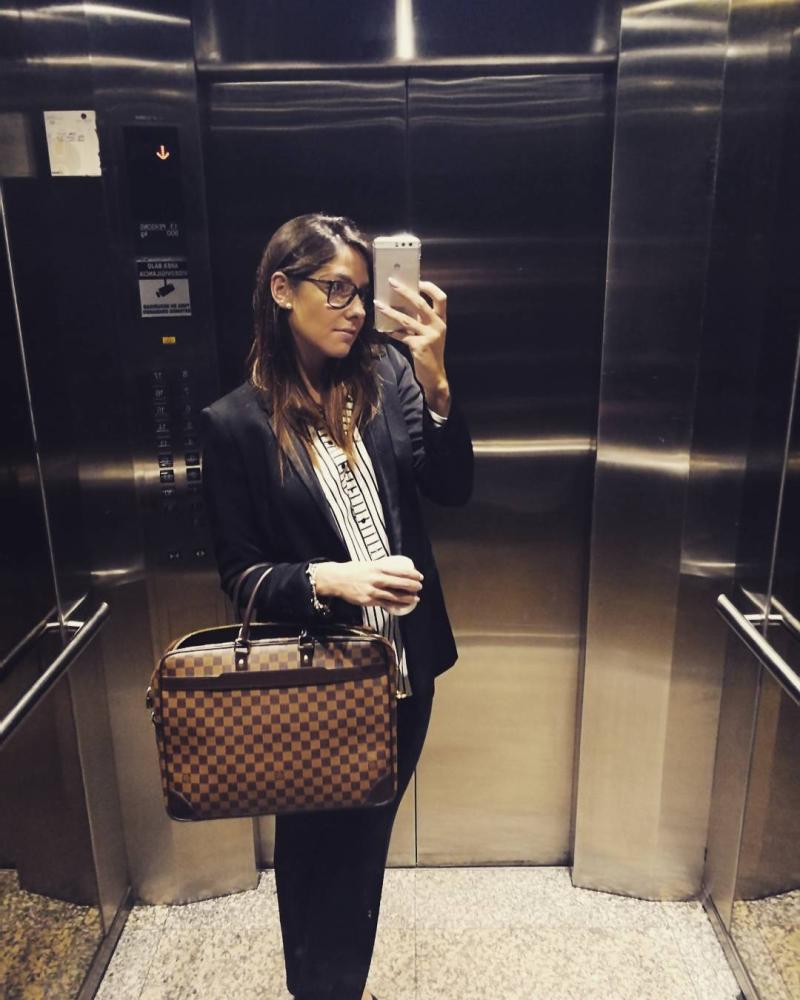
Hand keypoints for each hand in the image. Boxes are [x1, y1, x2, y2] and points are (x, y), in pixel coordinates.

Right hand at [314, 557, 422, 612]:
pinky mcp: (369, 600)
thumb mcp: (368, 564)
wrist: (337, 579)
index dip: (412, 574)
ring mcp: (373, 591)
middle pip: (400, 583)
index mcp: (378, 567)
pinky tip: (402, 607)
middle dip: (413, 586)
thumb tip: (392, 569)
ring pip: (395, 596)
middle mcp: (377, 579)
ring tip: (416, 598)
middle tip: (420, 587)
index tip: (419, 576)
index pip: (400, 571)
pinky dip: (395, 606)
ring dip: (407, 598)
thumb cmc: (353, 570)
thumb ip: (379, 567)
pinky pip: (385, 604)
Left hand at [374, 279, 450, 414]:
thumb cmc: (431, 353)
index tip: (417, 281)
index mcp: (442, 321)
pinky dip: (391, 332)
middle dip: (405, 291)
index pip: (441, 298)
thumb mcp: (431, 334)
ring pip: (406, 319)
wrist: (435, 376)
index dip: (430, 288)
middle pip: (421, 304)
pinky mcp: (419, 346)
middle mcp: (438, 326)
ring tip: (378, 304)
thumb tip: (403, 306)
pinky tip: (383, 329)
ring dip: (390, 311)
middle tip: (392, 282)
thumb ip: (421, 321)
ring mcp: (429, 336)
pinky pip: (401, 335)